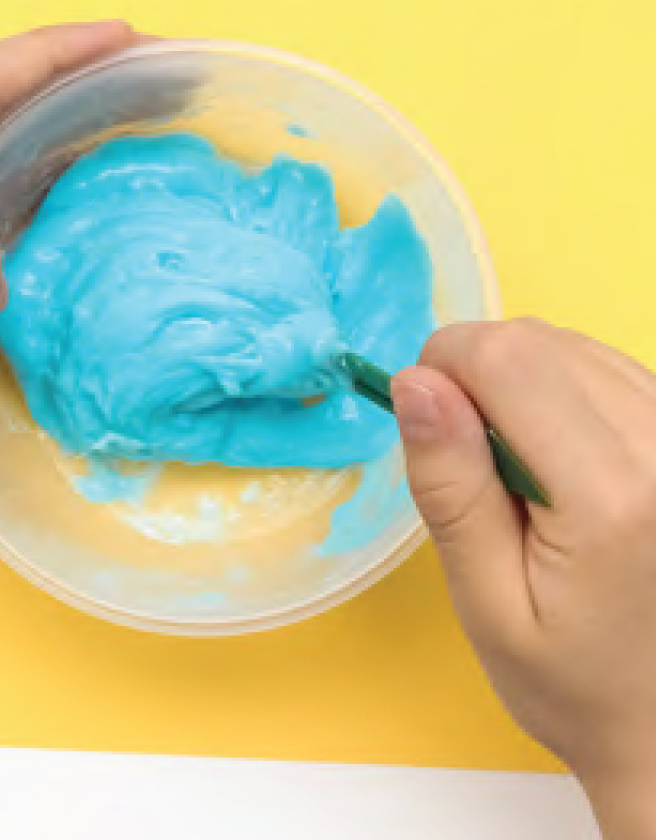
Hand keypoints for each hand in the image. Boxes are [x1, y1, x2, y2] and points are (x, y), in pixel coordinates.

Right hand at [392, 318, 655, 839]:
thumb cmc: (569, 680)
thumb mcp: (485, 602)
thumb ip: (450, 487)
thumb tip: (413, 384)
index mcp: (608, 497)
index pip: (505, 358)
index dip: (443, 369)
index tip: (428, 428)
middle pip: (535, 341)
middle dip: (474, 375)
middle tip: (468, 461)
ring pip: (569, 345)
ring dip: (518, 382)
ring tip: (515, 467)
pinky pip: (604, 367)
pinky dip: (558, 390)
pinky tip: (554, 454)